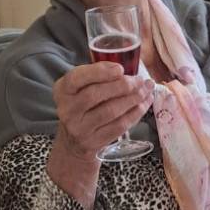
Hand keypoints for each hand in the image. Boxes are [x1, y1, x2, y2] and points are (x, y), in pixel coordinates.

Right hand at [47, 63, 154, 208]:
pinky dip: (135, 113)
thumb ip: (97, 75)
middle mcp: (67, 110)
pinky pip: (119, 126)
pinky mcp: (94, 141)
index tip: (120, 69)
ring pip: (109, 111)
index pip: (76, 78)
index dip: (99, 72)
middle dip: (122, 85)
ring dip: (133, 99)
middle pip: (95, 95)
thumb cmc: (83, 104)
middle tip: (139, 80)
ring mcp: (80, 128)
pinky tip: (145, 103)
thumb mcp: (81, 87)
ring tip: (146, 89)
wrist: (74, 141)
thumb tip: (124, 70)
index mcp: (63, 90)